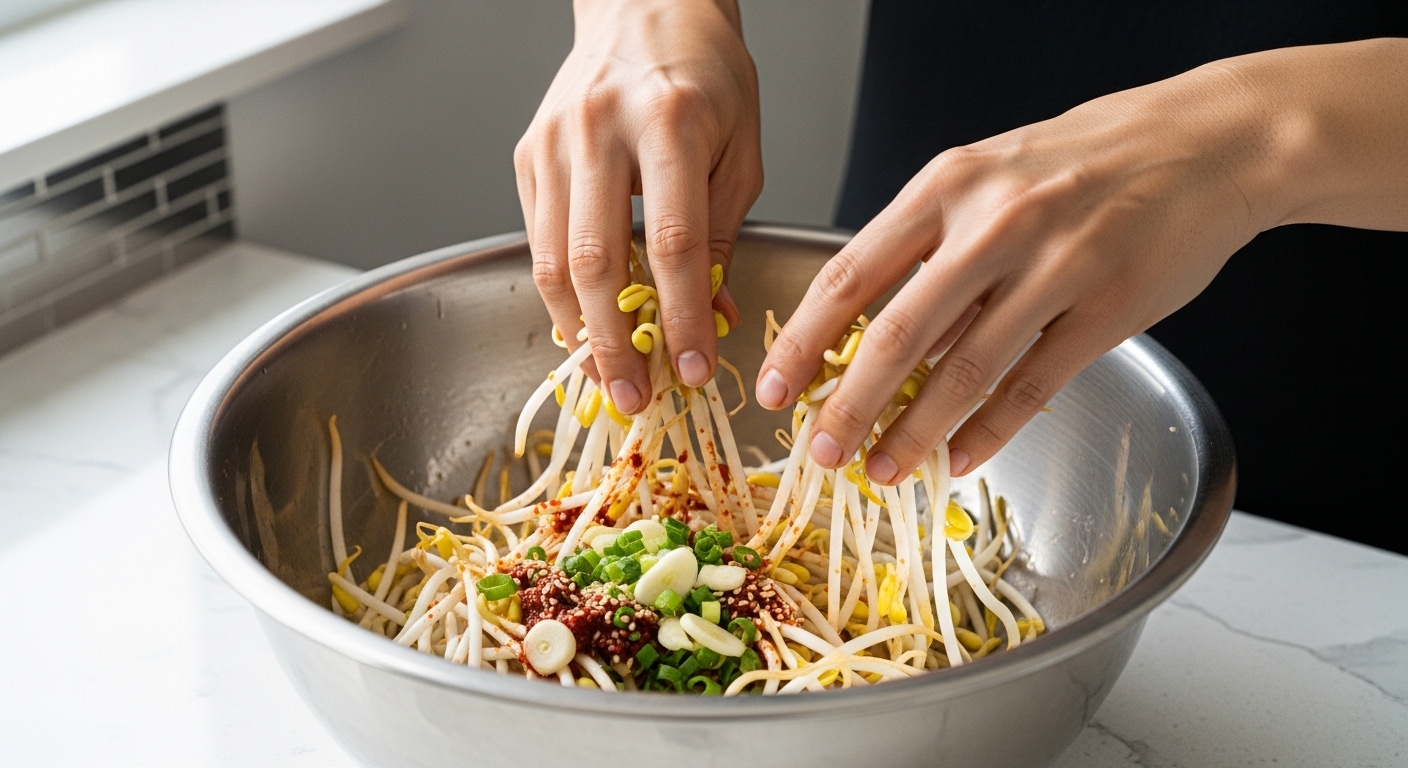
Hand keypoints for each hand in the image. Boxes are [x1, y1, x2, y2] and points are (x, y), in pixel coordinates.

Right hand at [516, 0, 761, 412]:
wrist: (645, 7)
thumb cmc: (705, 76)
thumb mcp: (740, 151)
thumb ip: (723, 236)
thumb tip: (711, 319)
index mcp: (670, 122)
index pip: (672, 243)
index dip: (679, 317)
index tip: (691, 369)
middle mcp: (600, 129)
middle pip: (594, 260)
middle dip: (613, 344)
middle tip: (633, 397)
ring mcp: (553, 141)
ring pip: (550, 258)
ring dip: (576, 330)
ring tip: (603, 378)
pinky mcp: (527, 153)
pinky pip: (536, 240)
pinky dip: (556, 293)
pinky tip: (581, 326)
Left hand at [755, 54, 1322, 481]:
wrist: (1205, 142)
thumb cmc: (1083, 161)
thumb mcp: (988, 176)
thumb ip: (931, 247)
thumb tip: (878, 336)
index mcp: (948, 186)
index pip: (850, 274)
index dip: (803, 340)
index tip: (776, 388)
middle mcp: (994, 224)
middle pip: (896, 333)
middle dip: (848, 404)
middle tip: (820, 452)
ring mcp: (1055, 267)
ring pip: (964, 370)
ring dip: (915, 432)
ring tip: (884, 470)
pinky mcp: (1110, 308)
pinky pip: (1034, 384)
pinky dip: (990, 431)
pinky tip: (960, 459)